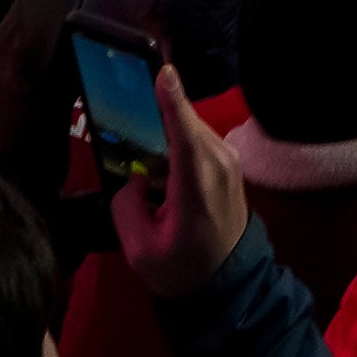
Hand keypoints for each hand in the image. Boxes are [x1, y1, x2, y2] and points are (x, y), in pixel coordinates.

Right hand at [106, 90, 250, 285]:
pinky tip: (162, 155)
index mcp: (197, 189)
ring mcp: (229, 163)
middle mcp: (219, 167)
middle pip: (185, 124)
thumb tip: (134, 176)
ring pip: (192, 128)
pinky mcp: (230, 163)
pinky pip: (199, 138)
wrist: (228, 285)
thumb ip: (126, 205)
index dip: (173, 103)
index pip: (185, 137)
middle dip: (159, 111)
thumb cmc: (182, 270)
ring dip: (168, 128)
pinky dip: (180, 138)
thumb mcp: (140, 250)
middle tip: (127, 104)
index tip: (163, 71)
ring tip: (141, 138)